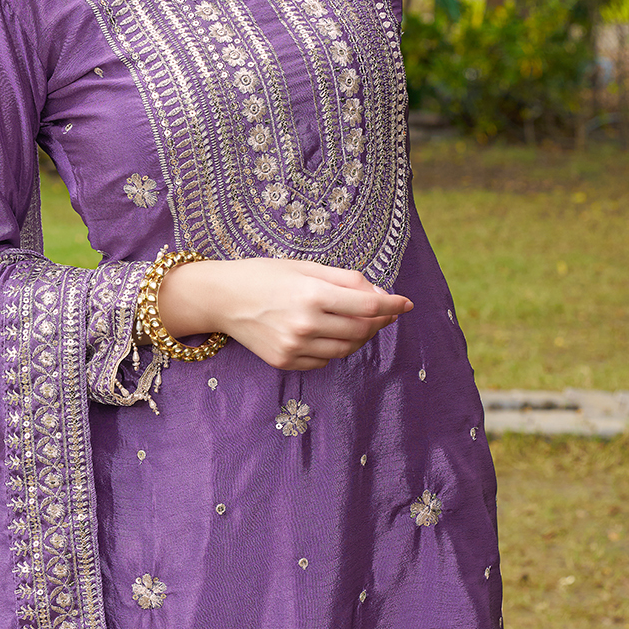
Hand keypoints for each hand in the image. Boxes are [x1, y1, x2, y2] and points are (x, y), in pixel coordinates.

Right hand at [157, 257, 412, 371]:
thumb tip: (380, 295)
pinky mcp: (285, 362)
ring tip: (358, 322)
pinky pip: (324, 360)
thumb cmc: (264, 275)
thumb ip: (345, 280)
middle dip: (380, 321)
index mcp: (312, 295)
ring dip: (360, 336)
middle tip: (384, 312)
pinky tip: (328, 333)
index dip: (393, 305)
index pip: (368, 306)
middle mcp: (305, 324)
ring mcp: (294, 347)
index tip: (406, 303)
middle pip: (362, 330)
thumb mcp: (305, 267)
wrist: (221, 299)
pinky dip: (335, 348)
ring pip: (346, 349)